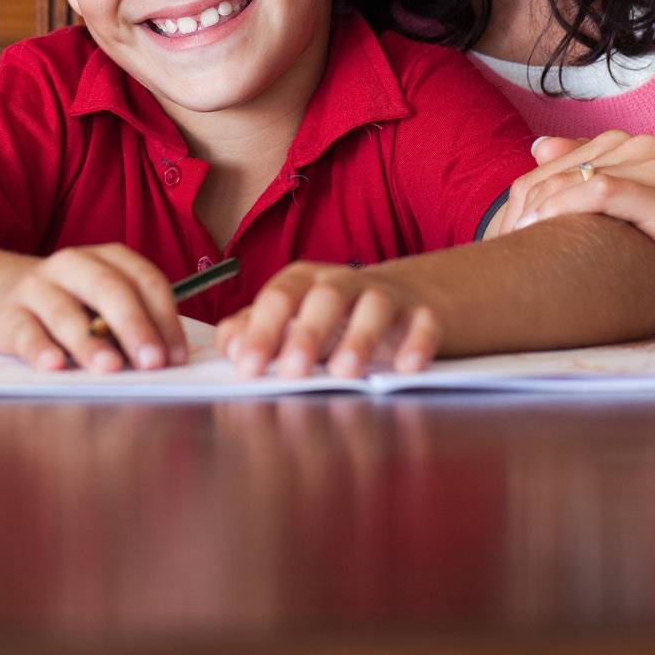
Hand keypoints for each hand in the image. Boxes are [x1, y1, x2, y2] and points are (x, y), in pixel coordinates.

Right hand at [0, 243, 188, 372]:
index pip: (145, 280)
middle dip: (135, 326)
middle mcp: (74, 264)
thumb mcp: (104, 304)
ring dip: (90, 342)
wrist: (1, 295)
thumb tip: (166, 362)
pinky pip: (25, 331)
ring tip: (110, 368)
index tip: (176, 357)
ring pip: (65, 311)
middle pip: (109, 288)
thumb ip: (132, 324)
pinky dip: (40, 348)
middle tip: (153, 362)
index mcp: (108, 258)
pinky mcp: (8, 314)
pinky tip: (55, 365)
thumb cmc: (71, 305)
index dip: (165, 318)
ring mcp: (38, 286)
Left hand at [214, 261, 441, 378]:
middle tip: (292, 372)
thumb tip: (230, 347)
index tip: (248, 367)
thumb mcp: (292, 320)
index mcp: (305, 282)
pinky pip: (424, 321)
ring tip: (345, 373)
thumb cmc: (334, 317)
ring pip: (375, 304)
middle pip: (325, 296)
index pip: (279, 297)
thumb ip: (254, 330)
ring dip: (360, 336)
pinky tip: (405, 367)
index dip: (262, 330)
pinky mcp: (424, 312)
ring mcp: (387, 294)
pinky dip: (417, 341)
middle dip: (307, 333)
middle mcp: (344, 282)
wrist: (404, 298)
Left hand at [499, 130, 654, 333]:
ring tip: (512, 244)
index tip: (496, 239)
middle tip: (497, 248)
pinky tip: (542, 232)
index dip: (517, 201)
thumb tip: (538, 144)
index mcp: (626, 146)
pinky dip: (566, 208)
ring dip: (536, 211)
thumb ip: (587, 175)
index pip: (549, 166)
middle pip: (555, 172)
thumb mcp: (626, 212)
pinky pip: (603, 192)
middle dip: (520, 209)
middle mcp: (640, 146)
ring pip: (573, 179)